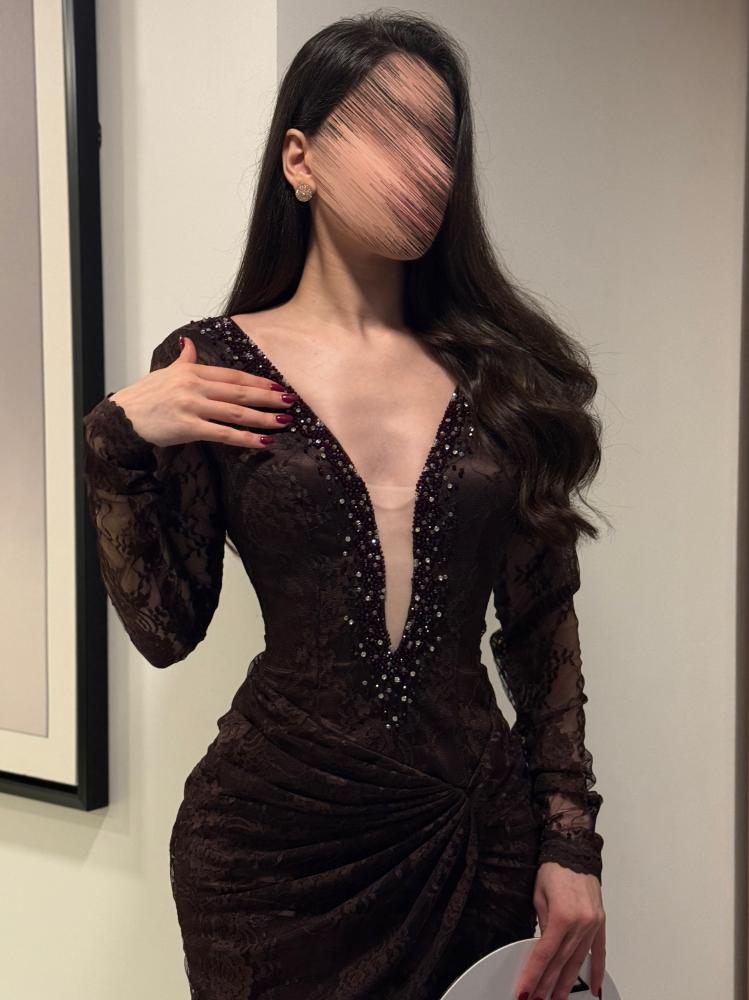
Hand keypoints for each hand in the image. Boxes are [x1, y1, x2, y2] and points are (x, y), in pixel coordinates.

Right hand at [109, 334, 296, 448]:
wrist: (122, 418)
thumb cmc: (146, 396)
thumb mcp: (166, 372)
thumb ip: (184, 359)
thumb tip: (189, 344)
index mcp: (192, 371)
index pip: (233, 375)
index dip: (258, 381)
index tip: (278, 386)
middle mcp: (194, 386)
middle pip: (240, 392)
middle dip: (268, 397)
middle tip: (290, 401)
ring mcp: (192, 406)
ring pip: (236, 413)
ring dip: (263, 418)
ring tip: (283, 421)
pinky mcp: (188, 427)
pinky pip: (223, 433)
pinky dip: (246, 439)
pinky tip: (263, 442)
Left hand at [514, 861, 605, 999]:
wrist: (573, 849)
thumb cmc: (553, 868)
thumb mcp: (539, 896)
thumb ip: (543, 924)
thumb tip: (543, 949)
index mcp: (562, 915)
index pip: (544, 953)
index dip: (534, 974)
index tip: (525, 990)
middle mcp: (581, 922)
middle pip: (561, 961)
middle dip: (548, 983)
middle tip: (538, 999)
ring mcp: (593, 924)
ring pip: (578, 960)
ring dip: (568, 982)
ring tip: (559, 998)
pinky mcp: (600, 922)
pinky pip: (599, 951)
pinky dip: (597, 970)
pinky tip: (595, 987)